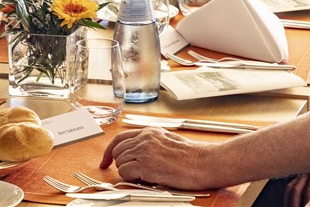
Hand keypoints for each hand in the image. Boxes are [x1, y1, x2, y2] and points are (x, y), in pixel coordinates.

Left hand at [100, 127, 217, 189]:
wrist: (204, 163)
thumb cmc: (191, 156)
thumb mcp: (168, 140)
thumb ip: (151, 142)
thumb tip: (135, 152)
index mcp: (150, 131)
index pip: (120, 138)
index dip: (109, 151)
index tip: (105, 161)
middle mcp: (145, 138)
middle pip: (117, 150)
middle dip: (118, 163)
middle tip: (127, 173)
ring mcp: (145, 150)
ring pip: (120, 162)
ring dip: (127, 172)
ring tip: (144, 176)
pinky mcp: (146, 165)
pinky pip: (125, 172)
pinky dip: (130, 178)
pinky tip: (144, 179)